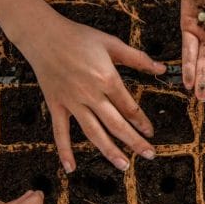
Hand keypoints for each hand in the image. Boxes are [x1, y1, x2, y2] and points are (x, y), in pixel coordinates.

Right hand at [14, 11, 165, 172]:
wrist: (43, 34)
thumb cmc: (79, 37)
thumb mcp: (112, 43)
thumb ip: (138, 58)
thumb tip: (161, 68)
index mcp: (106, 78)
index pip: (129, 107)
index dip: (142, 122)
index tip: (150, 132)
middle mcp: (90, 94)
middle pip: (116, 124)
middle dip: (134, 142)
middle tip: (149, 155)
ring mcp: (72, 102)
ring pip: (93, 132)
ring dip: (109, 151)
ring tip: (124, 166)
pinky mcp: (56, 105)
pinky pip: (60, 132)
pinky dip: (64, 151)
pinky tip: (71, 168)